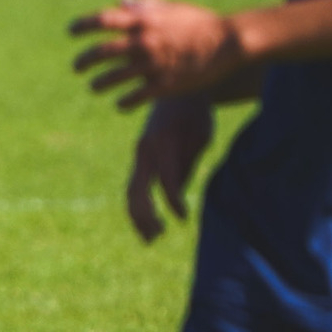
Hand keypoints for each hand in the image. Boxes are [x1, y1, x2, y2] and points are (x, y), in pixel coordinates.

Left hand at [71, 0, 244, 109]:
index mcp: (143, 19)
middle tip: (76, 67)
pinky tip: (120, 104)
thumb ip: (144, 5)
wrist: (228, 42)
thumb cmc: (199, 22)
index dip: (83, 25)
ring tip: (94, 87)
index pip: (103, 20)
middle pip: (101, 52)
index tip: (71, 32)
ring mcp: (153, 64)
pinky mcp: (165, 84)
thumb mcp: (171, 8)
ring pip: (114, 78)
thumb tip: (120, 1)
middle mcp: (144, 41)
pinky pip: (135, 97)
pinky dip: (124, 102)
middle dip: (84, 61)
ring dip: (99, 84)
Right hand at [126, 97, 213, 242]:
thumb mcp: (200, 135)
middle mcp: (144, 151)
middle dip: (145, 216)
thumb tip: (177, 193)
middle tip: (157, 236)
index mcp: (161, 143)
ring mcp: (139, 156)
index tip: (185, 218)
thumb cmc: (196, 114)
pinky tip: (148, 224)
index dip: (174, 202)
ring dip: (138, 217)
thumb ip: (188, 163)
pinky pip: (135, 187)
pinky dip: (139, 207)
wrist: (177, 92)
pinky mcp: (141, 159)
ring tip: (151, 239)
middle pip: (137, 190)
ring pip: (131, 192)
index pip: (166, 179)